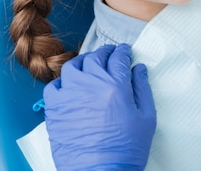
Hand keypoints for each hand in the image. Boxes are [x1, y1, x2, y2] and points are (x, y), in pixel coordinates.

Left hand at [44, 44, 155, 170]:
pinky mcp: (54, 109)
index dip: (123, 51)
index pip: (119, 57)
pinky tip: (70, 85)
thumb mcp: (146, 118)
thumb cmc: (126, 149)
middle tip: (110, 54)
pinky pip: (54, 86)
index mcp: (116, 85)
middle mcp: (91, 85)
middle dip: (105, 52)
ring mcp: (69, 95)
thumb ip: (143, 89)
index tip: (125, 51)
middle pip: (96, 57)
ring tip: (89, 65)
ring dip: (84, 62)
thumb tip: (139, 69)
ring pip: (73, 66)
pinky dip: (63, 81)